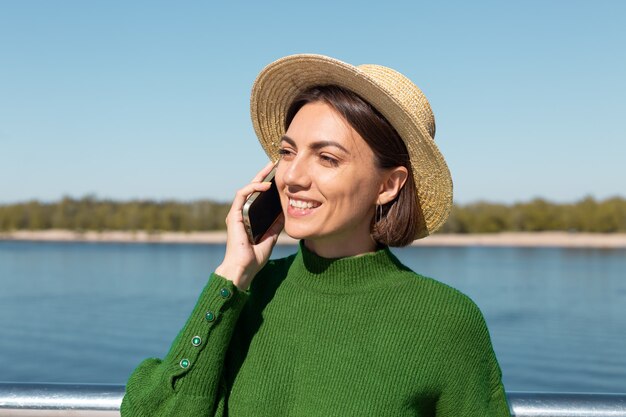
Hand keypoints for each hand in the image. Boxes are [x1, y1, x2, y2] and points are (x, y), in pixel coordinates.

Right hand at [215, 162, 284, 289]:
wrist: (244, 268)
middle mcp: (241, 213)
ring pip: (247, 189)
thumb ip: (276, 224)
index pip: (258, 197)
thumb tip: (286, 212)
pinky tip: (265, 185)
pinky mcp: (233, 215)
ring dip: (259, 177)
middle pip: (253, 189)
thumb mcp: (271, 237)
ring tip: (270, 168)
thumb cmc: (254, 257)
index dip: (267, 185)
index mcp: (249, 218)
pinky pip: (242, 195)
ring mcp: (236, 213)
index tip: (278, 176)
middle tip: (274, 163)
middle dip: (263, 175)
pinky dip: (253, 188)